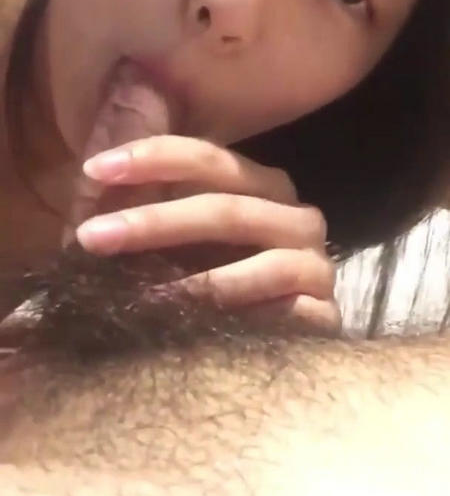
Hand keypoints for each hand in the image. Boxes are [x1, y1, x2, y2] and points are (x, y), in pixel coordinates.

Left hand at [76, 136, 340, 334]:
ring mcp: (314, 263)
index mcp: (260, 183)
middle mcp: (295, 214)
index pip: (208, 156)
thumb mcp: (177, 237)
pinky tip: (200, 331)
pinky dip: (243, 320)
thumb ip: (149, 203)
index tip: (94, 168)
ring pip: (262, 262)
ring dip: (198, 282)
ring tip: (141, 297)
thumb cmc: (212, 277)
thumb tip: (96, 178)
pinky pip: (288, 314)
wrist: (274, 339)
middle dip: (155, 221)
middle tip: (93, 237)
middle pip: (226, 208)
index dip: (152, 157)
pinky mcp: (326, 312)